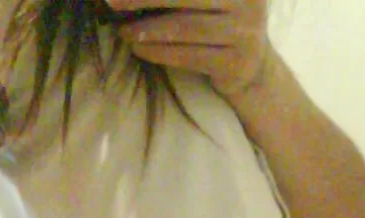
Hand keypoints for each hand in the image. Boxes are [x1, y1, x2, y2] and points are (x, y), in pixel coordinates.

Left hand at [106, 0, 270, 99]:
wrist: (252, 64)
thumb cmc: (219, 18)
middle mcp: (247, 0)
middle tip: (112, 1)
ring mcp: (244, 32)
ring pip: (186, 27)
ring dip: (147, 29)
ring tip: (123, 31)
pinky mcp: (235, 62)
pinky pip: (189, 55)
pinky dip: (159, 52)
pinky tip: (138, 49)